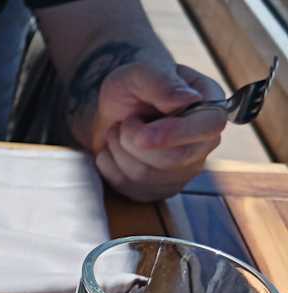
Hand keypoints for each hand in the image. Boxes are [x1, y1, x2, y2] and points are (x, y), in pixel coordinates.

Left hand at [92, 63, 226, 200]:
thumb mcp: (140, 74)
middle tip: (125, 122)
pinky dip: (111, 167)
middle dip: (136, 141)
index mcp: (209, 107)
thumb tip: (188, 99)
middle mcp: (203, 142)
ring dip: (120, 150)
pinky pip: (131, 189)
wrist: (112, 111)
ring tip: (119, 131)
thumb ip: (162, 82)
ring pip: (147, 176)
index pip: (210, 126)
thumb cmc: (132, 88)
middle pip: (174, 159)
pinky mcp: (158, 190)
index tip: (142, 133)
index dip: (175, 133)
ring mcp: (182, 170)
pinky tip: (114, 150)